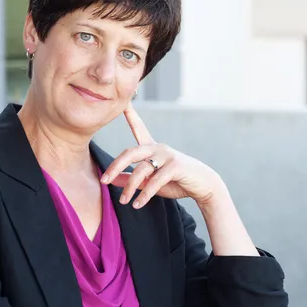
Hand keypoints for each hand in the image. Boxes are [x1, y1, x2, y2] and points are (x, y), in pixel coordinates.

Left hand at [101, 103, 223, 207]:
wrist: (203, 186)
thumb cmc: (176, 182)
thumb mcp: (149, 181)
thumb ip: (131, 179)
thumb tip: (111, 180)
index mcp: (152, 148)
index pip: (138, 128)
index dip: (130, 115)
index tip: (123, 102)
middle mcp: (158, 148)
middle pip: (130, 153)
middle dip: (115, 166)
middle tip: (103, 181)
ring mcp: (167, 156)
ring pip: (141, 170)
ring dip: (130, 187)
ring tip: (124, 201)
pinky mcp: (175, 166)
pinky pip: (155, 181)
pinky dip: (145, 194)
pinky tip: (137, 204)